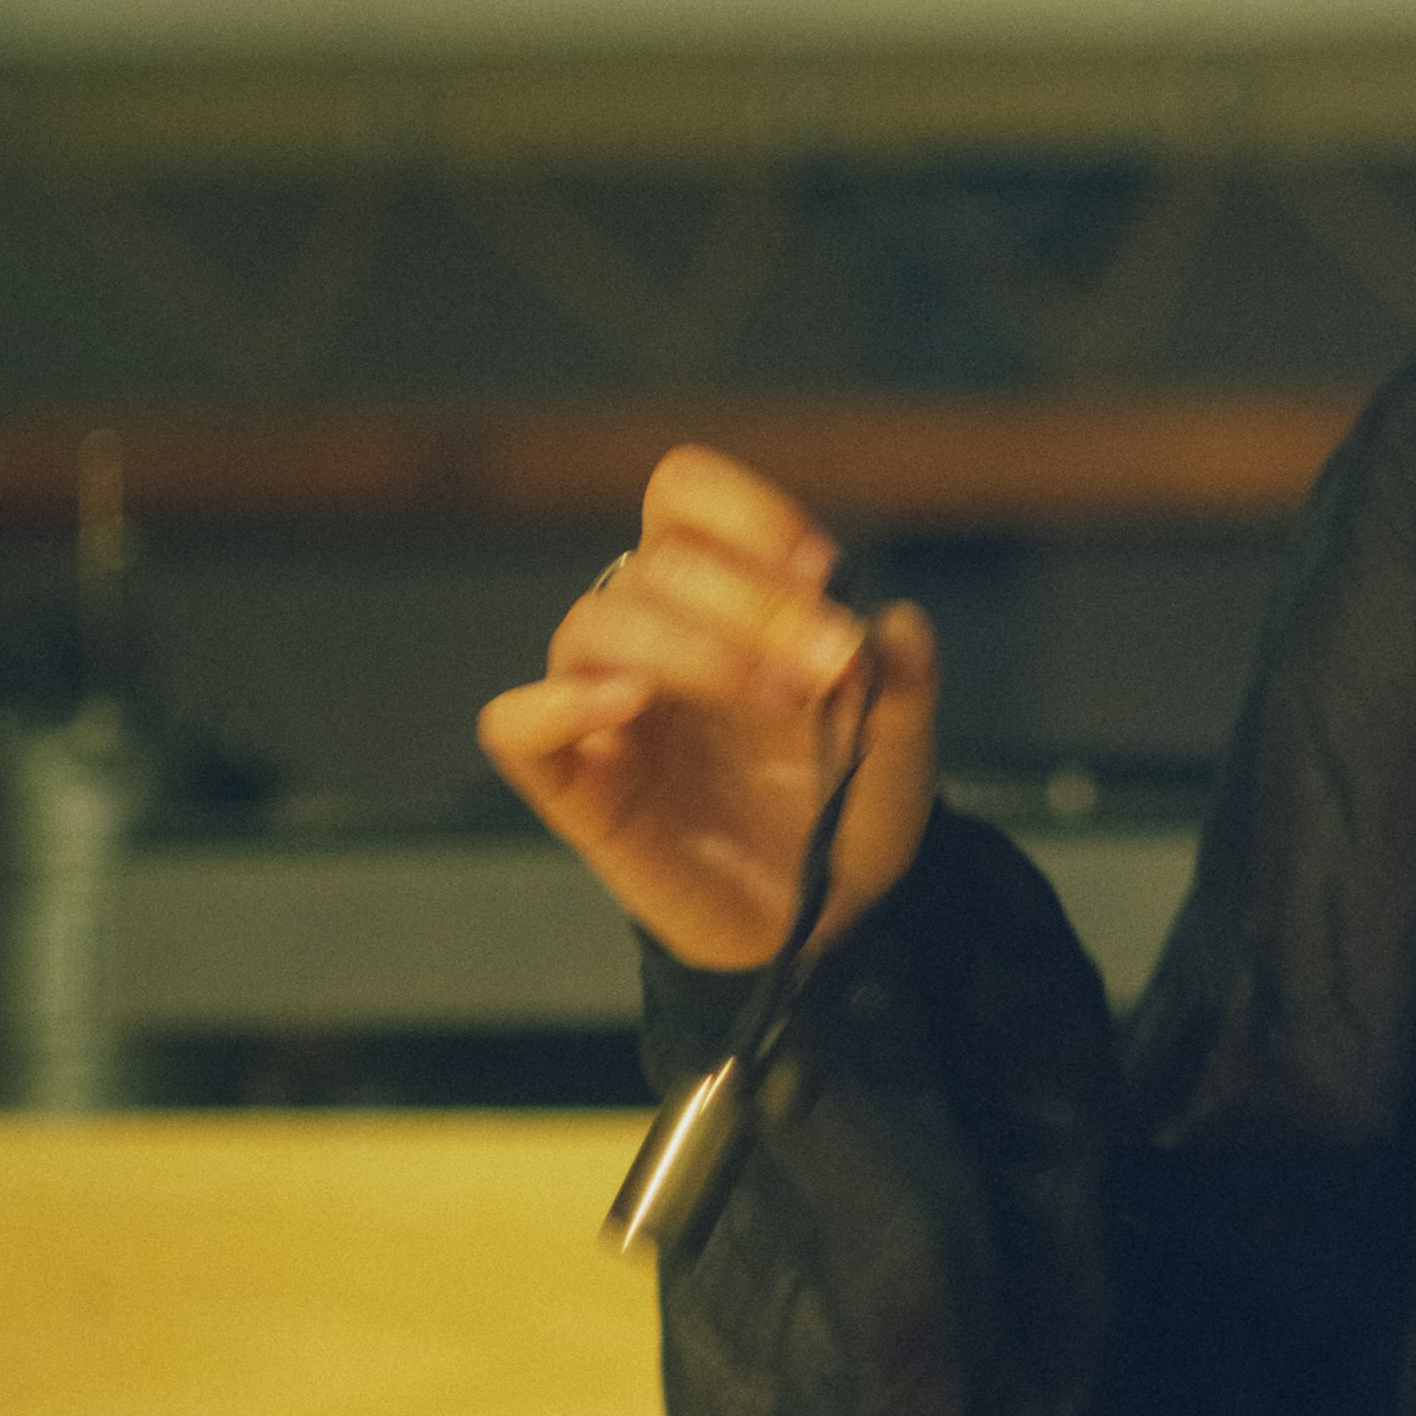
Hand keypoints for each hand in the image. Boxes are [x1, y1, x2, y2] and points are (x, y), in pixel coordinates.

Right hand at [475, 445, 941, 970]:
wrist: (828, 918)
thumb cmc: (846, 808)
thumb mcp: (897, 746)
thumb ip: (900, 683)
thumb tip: (898, 623)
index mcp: (719, 598)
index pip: (684, 498)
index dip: (744, 512)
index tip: (820, 570)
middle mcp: (651, 637)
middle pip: (655, 565)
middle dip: (749, 601)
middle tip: (826, 663)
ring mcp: (604, 711)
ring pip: (591, 625)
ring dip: (685, 646)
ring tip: (766, 697)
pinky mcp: (575, 786)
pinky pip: (515, 726)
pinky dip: (556, 705)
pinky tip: (628, 706)